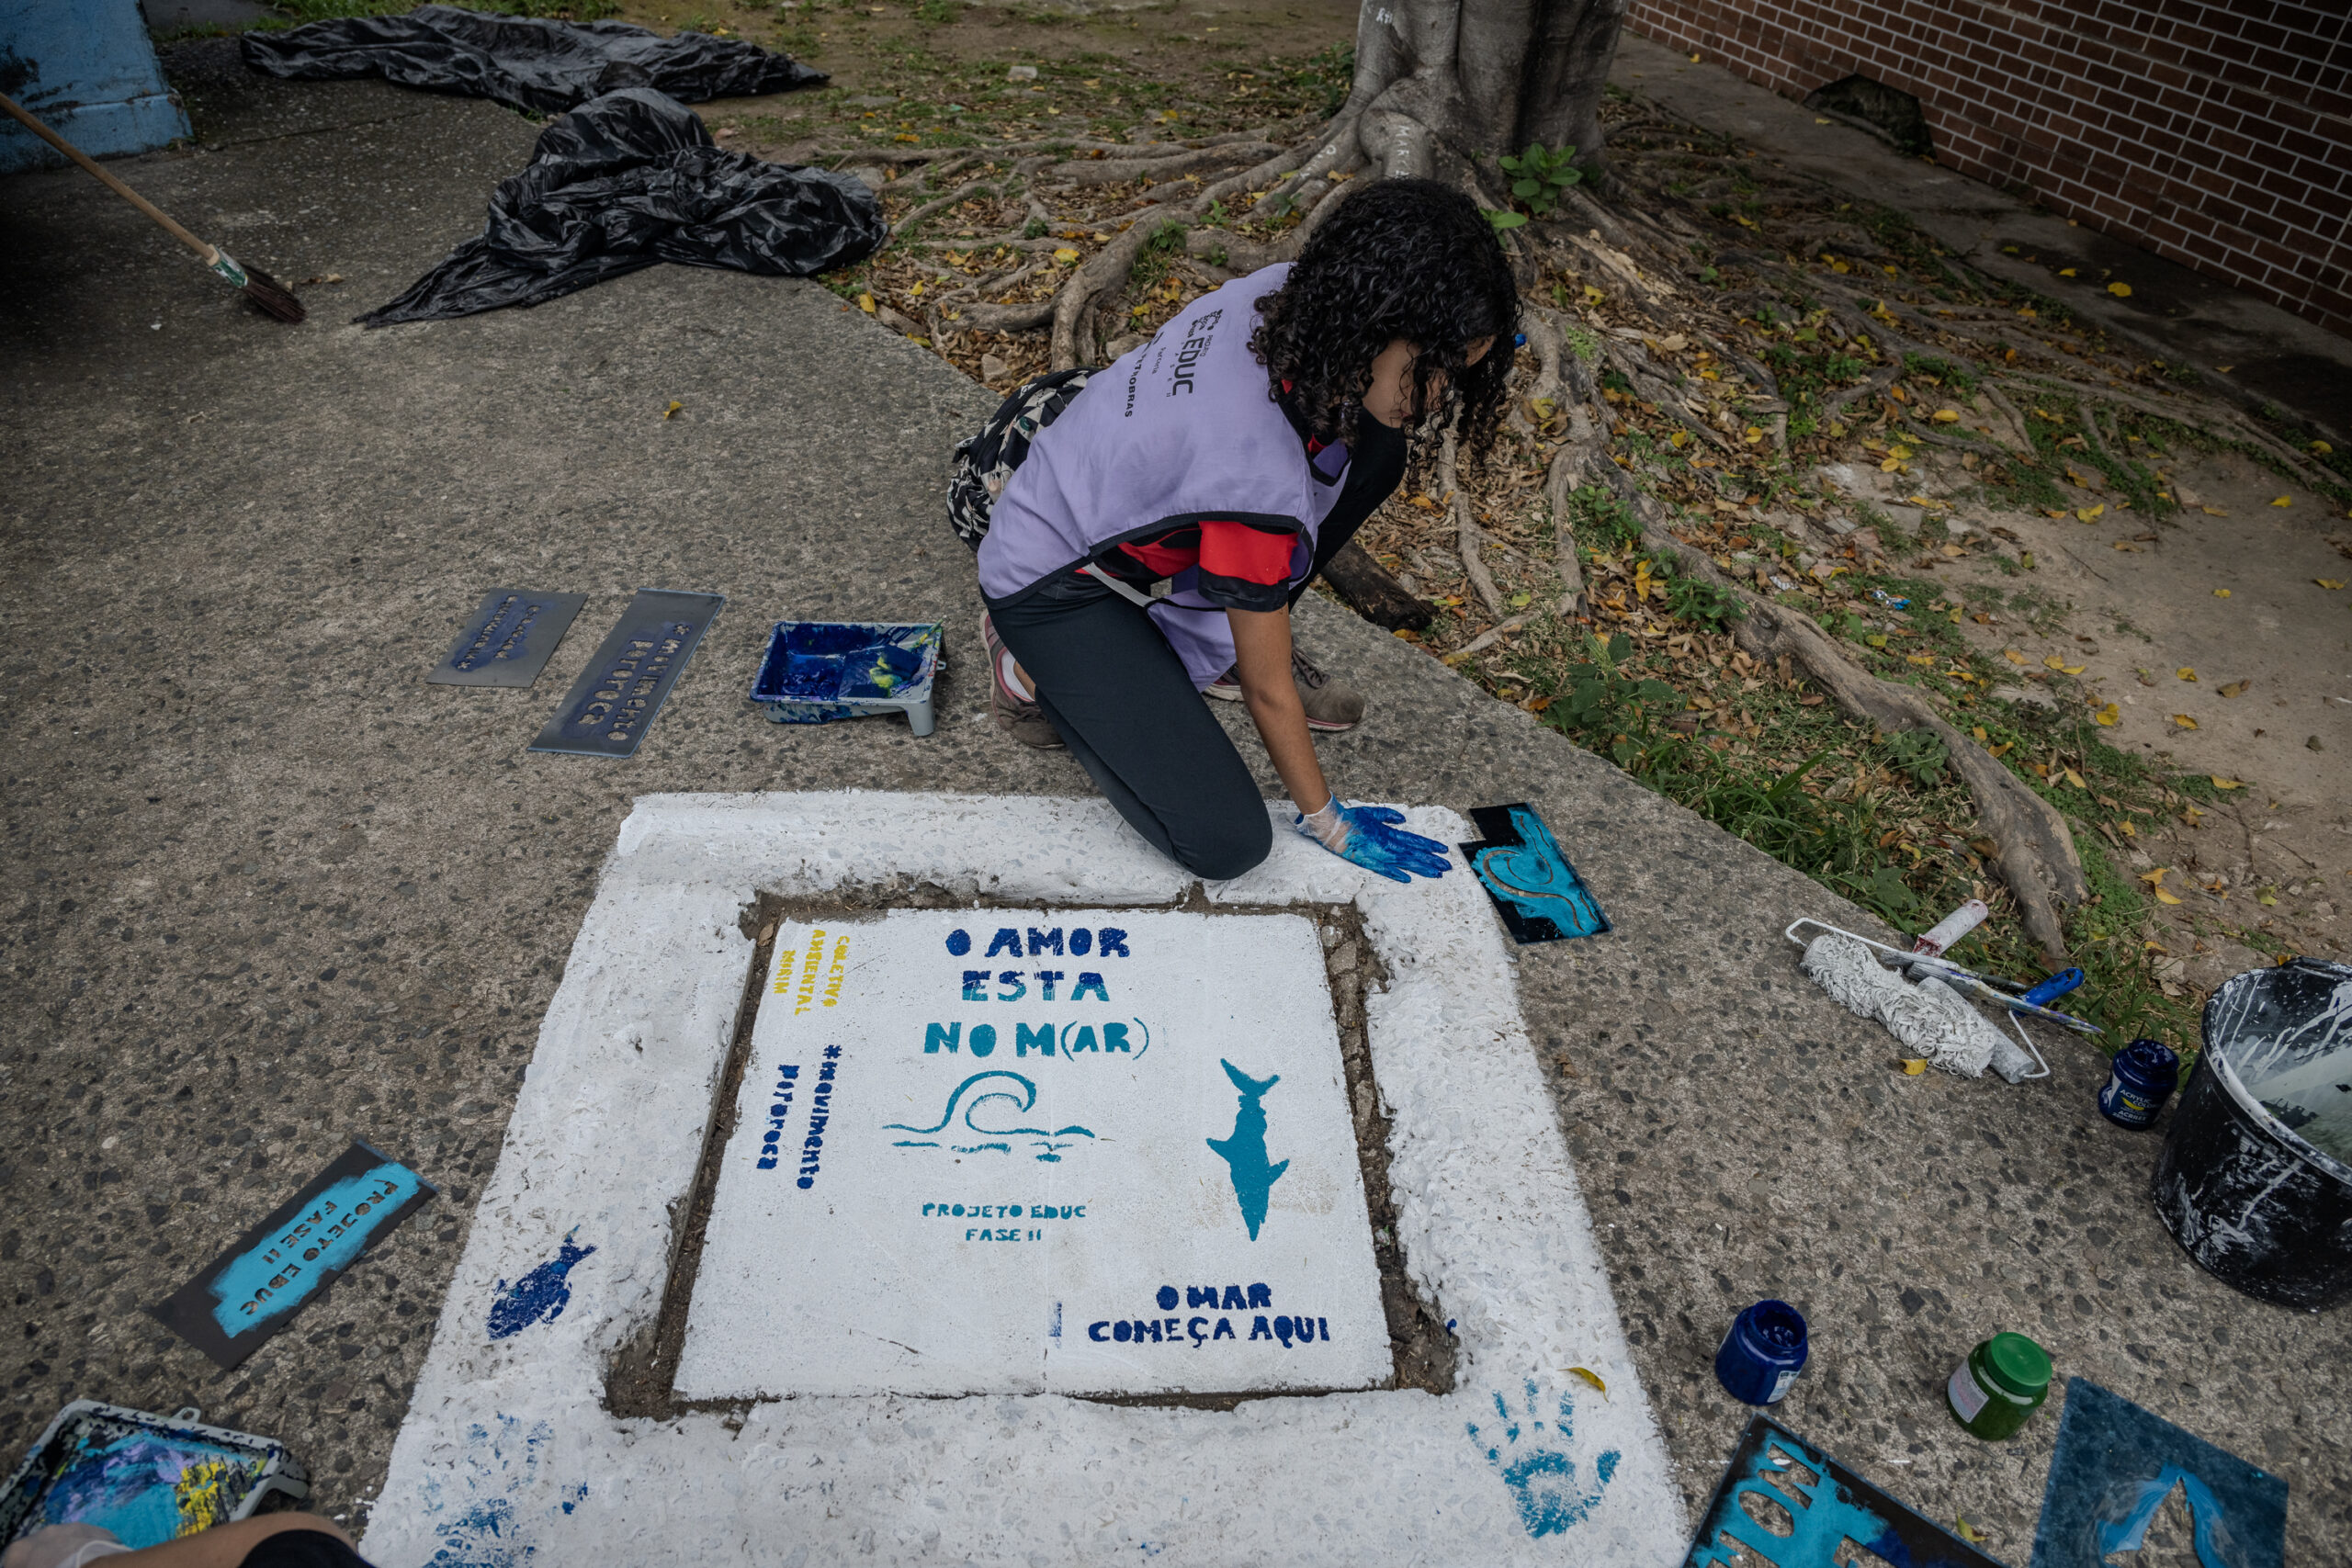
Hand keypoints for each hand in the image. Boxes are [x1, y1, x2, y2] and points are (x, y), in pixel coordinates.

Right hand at [1294, 799, 1450, 882]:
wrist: (1333, 825)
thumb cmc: (1351, 818)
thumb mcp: (1373, 813)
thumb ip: (1389, 816)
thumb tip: (1403, 820)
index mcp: (1389, 833)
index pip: (1415, 840)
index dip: (1430, 845)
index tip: (1443, 850)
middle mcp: (1387, 844)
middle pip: (1414, 853)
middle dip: (1432, 860)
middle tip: (1448, 866)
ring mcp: (1378, 854)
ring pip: (1405, 862)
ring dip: (1422, 868)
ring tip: (1437, 874)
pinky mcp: (1367, 862)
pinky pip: (1384, 870)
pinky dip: (1396, 874)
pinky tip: (1408, 879)